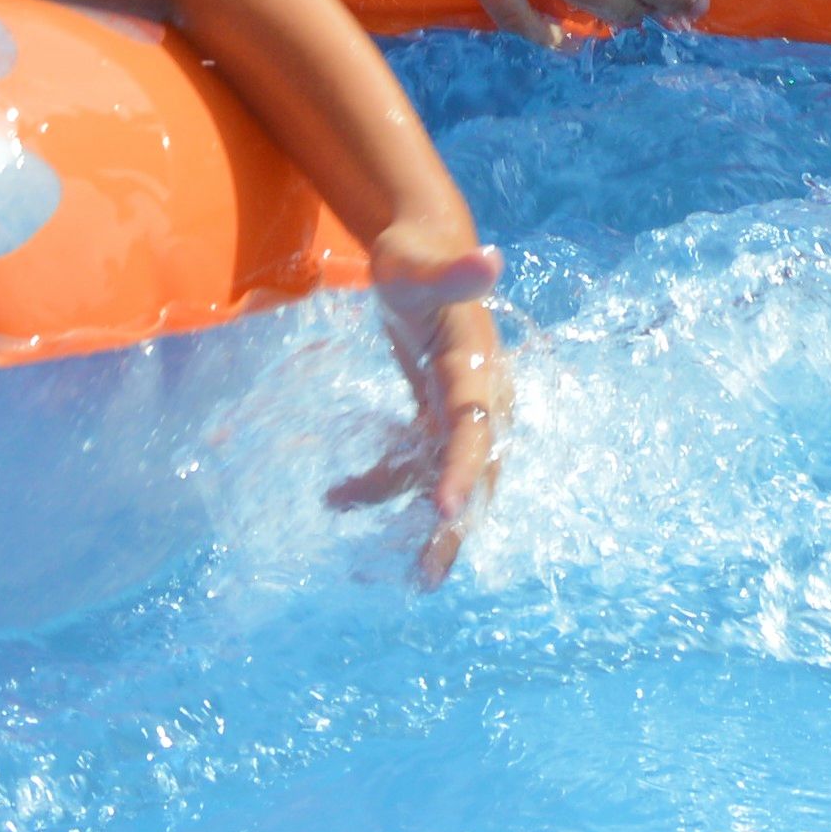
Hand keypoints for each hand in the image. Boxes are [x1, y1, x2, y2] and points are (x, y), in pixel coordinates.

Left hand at [324, 236, 509, 584]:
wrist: (423, 254)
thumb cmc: (417, 259)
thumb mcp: (420, 267)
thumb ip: (451, 272)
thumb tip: (491, 256)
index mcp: (479, 370)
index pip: (475, 428)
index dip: (463, 470)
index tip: (443, 509)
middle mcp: (480, 400)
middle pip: (472, 472)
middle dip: (452, 526)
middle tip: (426, 577)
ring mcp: (459, 414)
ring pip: (441, 477)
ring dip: (410, 517)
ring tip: (373, 556)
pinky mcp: (437, 418)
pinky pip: (415, 463)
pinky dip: (383, 484)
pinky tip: (340, 497)